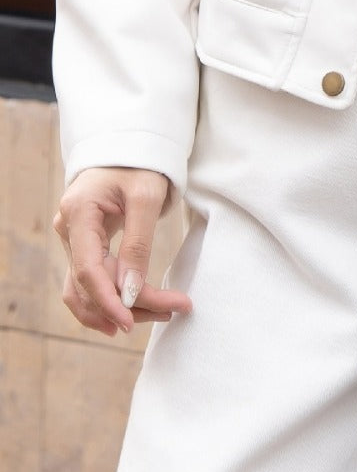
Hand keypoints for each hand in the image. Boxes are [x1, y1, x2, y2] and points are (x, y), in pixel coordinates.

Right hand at [53, 167, 191, 336]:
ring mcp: (74, 240)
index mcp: (79, 215)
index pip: (88, 271)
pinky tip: (133, 311)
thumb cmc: (139, 167)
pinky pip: (90, 281)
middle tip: (173, 311)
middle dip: (128, 305)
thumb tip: (130, 291)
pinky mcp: (85, 246)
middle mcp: (69, 230)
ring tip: (163, 313)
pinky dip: (111, 298)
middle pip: (89, 285)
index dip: (109, 301)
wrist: (130, 150)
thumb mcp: (147, 198)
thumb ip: (139, 243)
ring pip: (86, 289)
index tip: (133, 321)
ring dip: (120, 307)